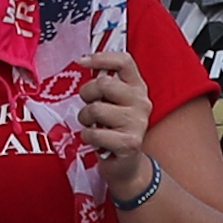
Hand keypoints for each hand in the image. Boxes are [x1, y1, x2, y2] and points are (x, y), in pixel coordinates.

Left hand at [73, 41, 152, 163]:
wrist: (126, 164)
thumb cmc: (113, 128)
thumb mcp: (112, 102)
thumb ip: (104, 84)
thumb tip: (84, 60)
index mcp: (137, 87)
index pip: (124, 61)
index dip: (101, 58)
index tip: (81, 61)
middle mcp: (141, 102)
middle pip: (104, 84)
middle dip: (87, 94)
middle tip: (88, 106)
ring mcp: (137, 122)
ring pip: (96, 109)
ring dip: (85, 119)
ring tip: (93, 125)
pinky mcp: (130, 143)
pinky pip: (95, 133)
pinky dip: (88, 137)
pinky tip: (95, 140)